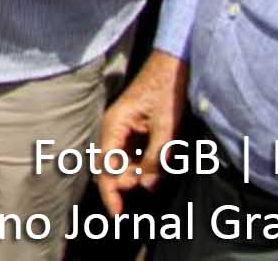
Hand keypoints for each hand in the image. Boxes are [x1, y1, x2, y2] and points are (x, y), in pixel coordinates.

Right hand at [97, 53, 187, 214]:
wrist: (173, 65)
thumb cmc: (166, 90)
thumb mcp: (165, 127)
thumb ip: (155, 157)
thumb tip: (146, 184)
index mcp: (114, 126)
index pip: (105, 166)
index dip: (109, 192)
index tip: (117, 213)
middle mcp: (113, 129)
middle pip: (111, 167)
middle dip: (126, 183)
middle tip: (147, 187)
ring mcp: (123, 129)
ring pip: (123, 162)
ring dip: (136, 174)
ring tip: (156, 176)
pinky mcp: (134, 129)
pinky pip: (132, 154)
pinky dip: (142, 165)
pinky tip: (156, 169)